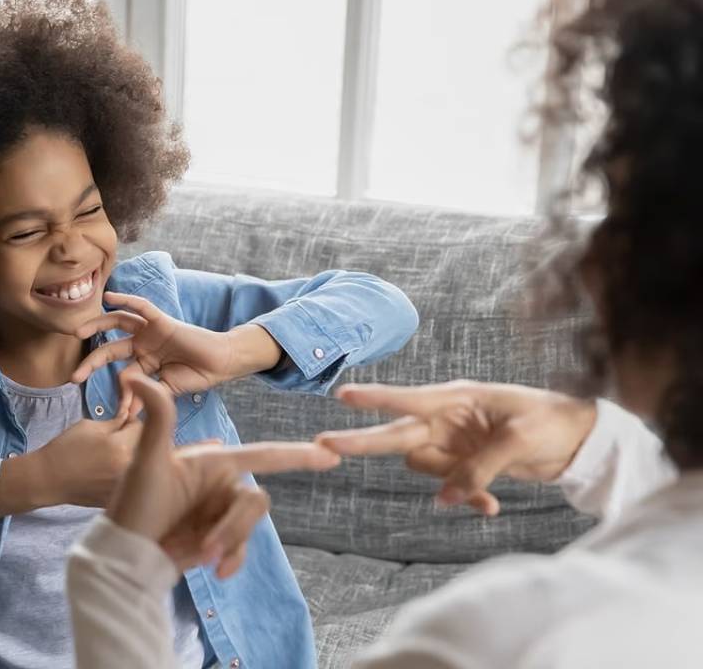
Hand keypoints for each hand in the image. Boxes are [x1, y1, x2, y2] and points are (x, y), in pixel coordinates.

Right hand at [36, 413, 143, 507]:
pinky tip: (107, 473)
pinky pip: (132, 482)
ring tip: (111, 457)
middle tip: (117, 439)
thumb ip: (115, 421)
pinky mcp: (120, 498)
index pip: (142, 426)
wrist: (48, 479)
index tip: (121, 424)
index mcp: (122, 447)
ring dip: (133, 458)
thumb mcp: (89, 426)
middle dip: (135, 439)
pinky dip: (125, 476)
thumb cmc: (65, 449)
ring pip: (141, 466)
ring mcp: (125, 487)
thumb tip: (131, 417)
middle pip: (146, 447)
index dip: (130, 421)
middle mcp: (129, 469)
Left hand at [71, 292, 281, 404]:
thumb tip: (127, 413)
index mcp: (143, 362)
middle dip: (91, 362)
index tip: (117, 414)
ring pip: (118, 322)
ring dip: (97, 325)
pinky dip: (126, 300)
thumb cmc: (197, 375)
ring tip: (78, 332)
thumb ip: (146, 395)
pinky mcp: (162, 320)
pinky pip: (142, 307)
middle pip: (109, 349)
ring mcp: (150, 332)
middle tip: (74, 377)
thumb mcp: (166, 390)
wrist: (222, 364)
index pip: (120, 374)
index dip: (118, 394)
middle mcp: (142, 345)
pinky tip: (109, 297)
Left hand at [108, 374, 340, 576]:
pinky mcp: (219, 538)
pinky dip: (233, 559)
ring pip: (249, 526)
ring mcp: (221, 512)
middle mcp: (222, 484)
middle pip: (256, 501)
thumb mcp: (145, 461)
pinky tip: (217, 571)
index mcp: (213, 461)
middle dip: (234, 527)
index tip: (331, 453)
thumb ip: (156, 419)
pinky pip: (242, 548)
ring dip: (229, 543)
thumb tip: (136, 377)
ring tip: (199, 557)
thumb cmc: (132, 505)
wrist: (125, 553)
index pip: (263, 455)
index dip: (297, 454)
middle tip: (205, 549)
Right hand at [315, 381, 598, 515]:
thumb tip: (444, 499)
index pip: (407, 399)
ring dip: (448, 485)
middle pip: (396, 434)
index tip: (342, 395)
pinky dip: (468, 498)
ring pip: (424, 468)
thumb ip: (478, 469)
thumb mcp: (518, 441)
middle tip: (322, 445)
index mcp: (456, 398)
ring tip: (485, 497)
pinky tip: (492, 507)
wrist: (580, 440)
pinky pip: (450, 487)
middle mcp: (446, 419)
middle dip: (361, 442)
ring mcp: (453, 442)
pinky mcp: (465, 463)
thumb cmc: (552, 422)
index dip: (374, 399)